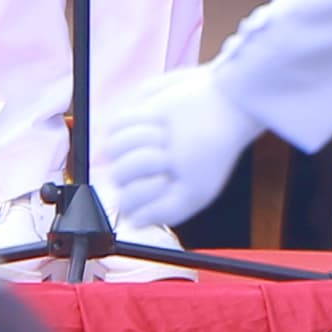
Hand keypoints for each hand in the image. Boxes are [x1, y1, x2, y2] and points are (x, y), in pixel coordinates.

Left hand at [99, 65, 259, 230]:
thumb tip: (133, 221)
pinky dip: (138, 120)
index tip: (166, 179)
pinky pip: (115, 126)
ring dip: (142, 138)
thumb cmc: (210, 155)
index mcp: (154, 198)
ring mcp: (132, 150)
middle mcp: (139, 176)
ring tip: (165, 135)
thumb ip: (165, 213)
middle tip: (169, 153)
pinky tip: (159, 120)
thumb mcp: (195, 194)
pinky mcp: (130, 123)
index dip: (143, 191)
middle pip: (118, 175)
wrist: (219, 110)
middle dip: (145, 161)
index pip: (127, 204)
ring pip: (112, 150)